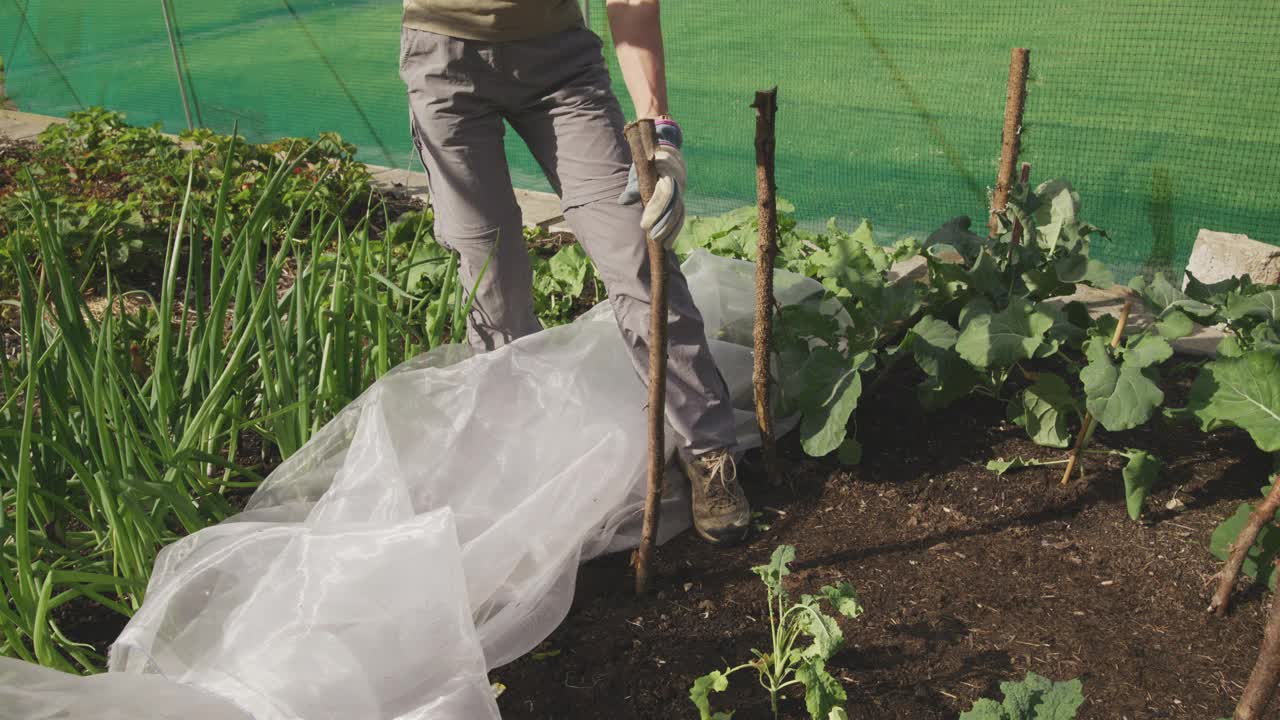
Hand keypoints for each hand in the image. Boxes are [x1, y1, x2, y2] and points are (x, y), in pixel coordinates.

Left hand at [618, 118, 685, 247]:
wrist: (666, 153)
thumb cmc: (647, 162)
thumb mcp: (638, 169)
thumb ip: (633, 185)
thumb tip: (623, 201)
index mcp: (667, 171)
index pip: (664, 193)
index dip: (655, 210)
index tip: (644, 225)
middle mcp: (678, 180)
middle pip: (674, 205)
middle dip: (664, 224)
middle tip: (652, 238)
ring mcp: (682, 190)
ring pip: (680, 212)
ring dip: (671, 230)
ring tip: (661, 245)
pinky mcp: (682, 198)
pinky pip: (682, 215)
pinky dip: (675, 230)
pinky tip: (668, 243)